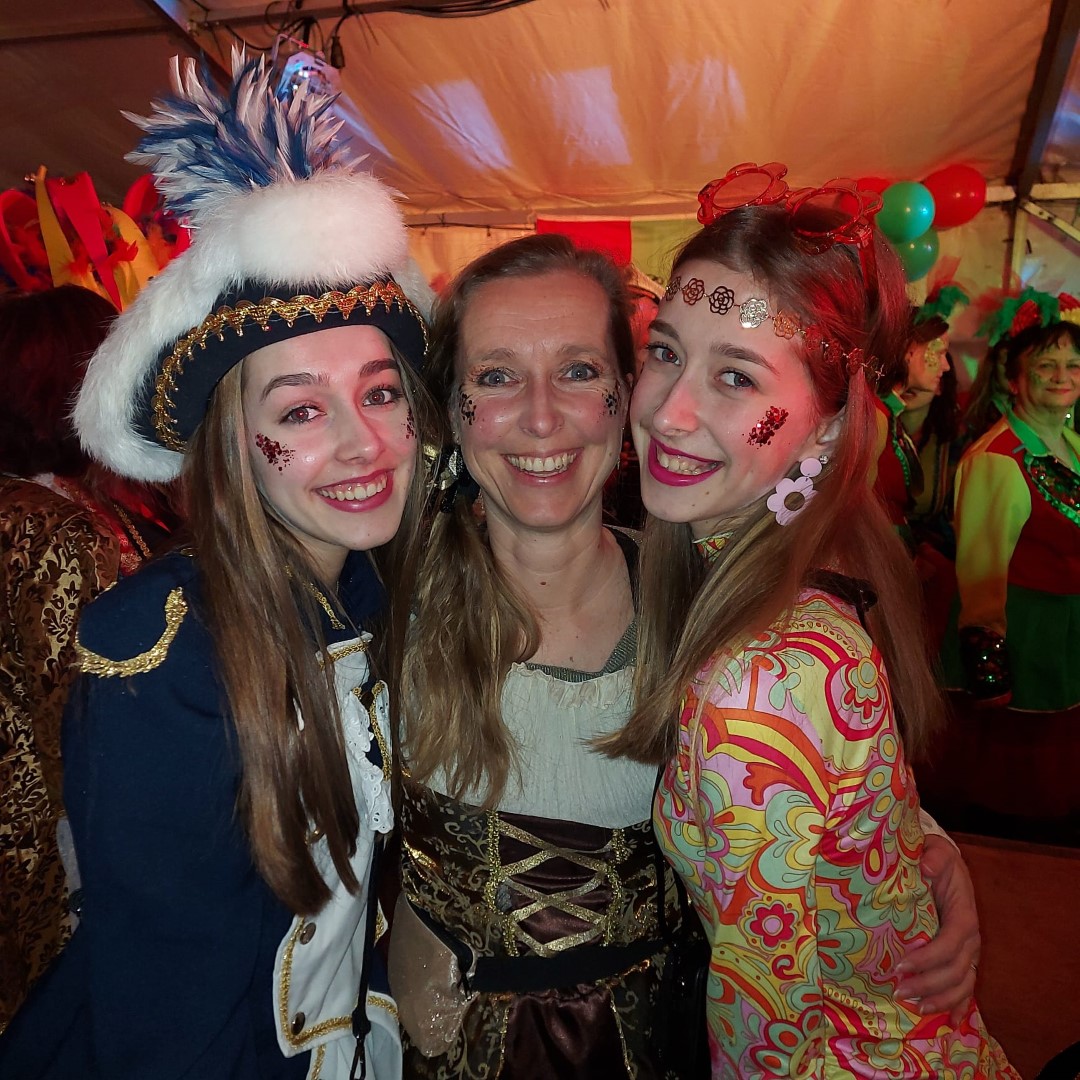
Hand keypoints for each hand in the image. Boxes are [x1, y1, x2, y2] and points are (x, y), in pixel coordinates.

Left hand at [892, 834, 979, 1024]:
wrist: (942, 864)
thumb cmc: (934, 859)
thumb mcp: (935, 851)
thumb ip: (933, 856)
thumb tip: (926, 866)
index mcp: (964, 913)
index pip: (951, 941)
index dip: (929, 957)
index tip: (902, 964)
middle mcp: (970, 937)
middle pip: (955, 969)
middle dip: (929, 984)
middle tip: (899, 991)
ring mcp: (968, 951)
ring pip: (962, 983)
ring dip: (941, 999)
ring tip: (916, 1007)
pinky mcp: (961, 958)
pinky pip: (966, 986)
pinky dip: (959, 1005)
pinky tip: (951, 1023)